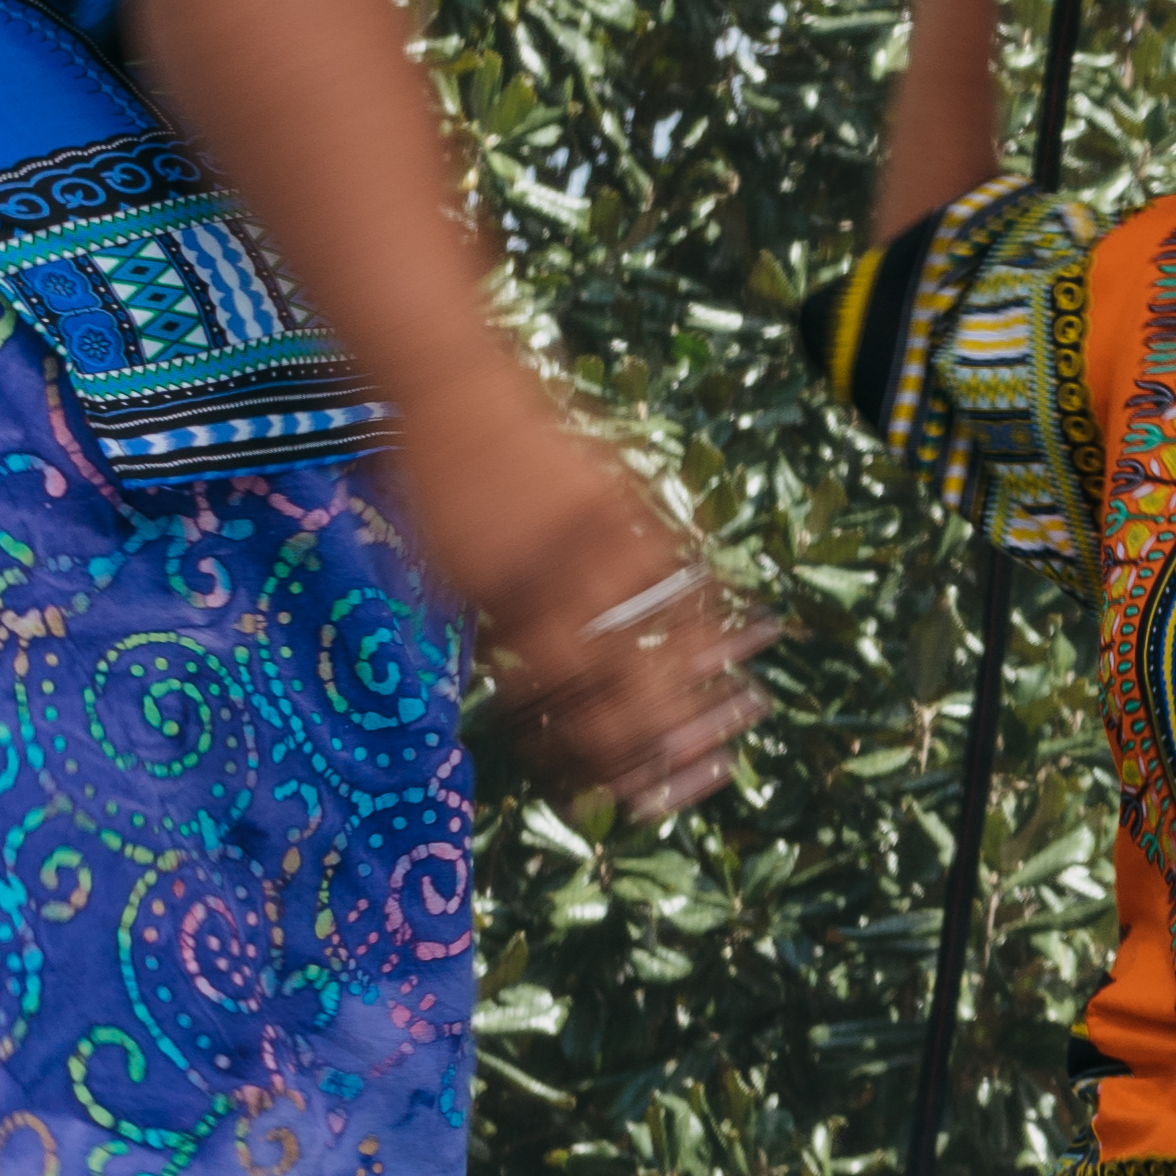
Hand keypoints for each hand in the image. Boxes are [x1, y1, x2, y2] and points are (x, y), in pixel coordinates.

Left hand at [398, 411, 769, 820]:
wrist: (452, 387)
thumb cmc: (428, 482)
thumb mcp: (440, 570)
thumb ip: (494, 631)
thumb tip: (534, 692)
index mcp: (503, 598)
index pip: (562, 693)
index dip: (597, 745)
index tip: (624, 787)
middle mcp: (557, 571)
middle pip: (624, 668)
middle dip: (667, 730)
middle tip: (704, 774)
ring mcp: (600, 531)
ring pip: (664, 618)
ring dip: (708, 673)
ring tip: (746, 712)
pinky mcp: (626, 495)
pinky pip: (677, 559)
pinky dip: (709, 599)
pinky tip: (737, 630)